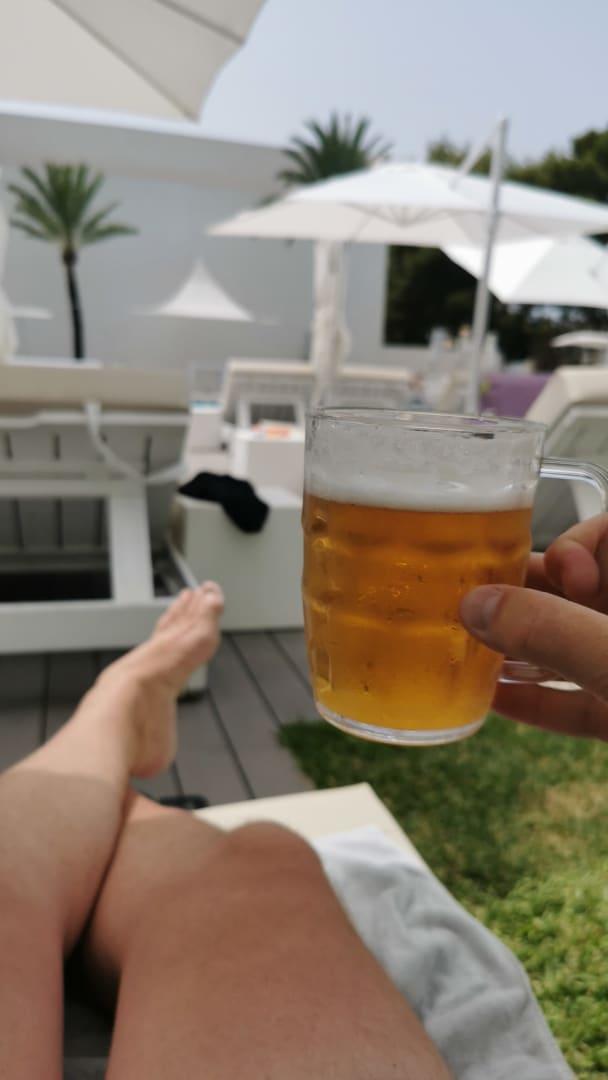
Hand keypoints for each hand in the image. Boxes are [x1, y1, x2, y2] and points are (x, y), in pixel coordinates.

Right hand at [459, 515, 607, 740]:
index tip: (560, 574)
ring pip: (573, 647)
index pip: (606, 536)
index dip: (576, 546)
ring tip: (470, 652)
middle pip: (576, 593)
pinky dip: (541, 701)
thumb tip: (476, 606)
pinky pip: (579, 701)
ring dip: (523, 652)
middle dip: (524, 599)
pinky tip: (495, 702)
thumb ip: (553, 632)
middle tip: (476, 608)